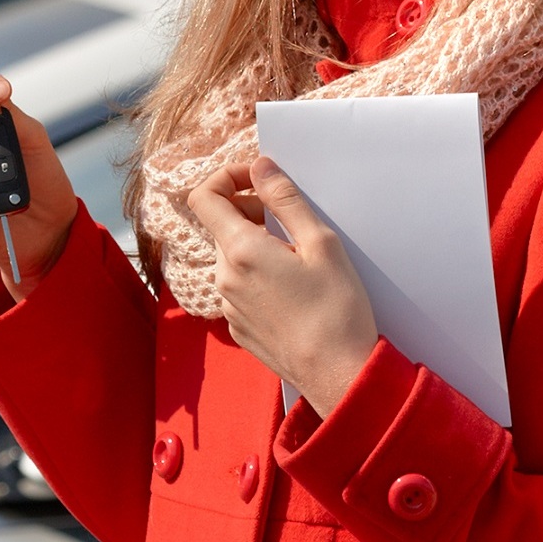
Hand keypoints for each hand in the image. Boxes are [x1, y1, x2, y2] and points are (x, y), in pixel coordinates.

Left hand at [185, 157, 378, 415]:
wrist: (338, 375)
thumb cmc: (336, 309)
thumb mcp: (320, 242)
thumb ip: (285, 199)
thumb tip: (260, 166)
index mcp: (240, 251)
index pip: (204, 196)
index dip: (227, 177)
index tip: (258, 180)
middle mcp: (224, 278)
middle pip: (221, 226)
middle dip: (249, 211)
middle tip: (290, 219)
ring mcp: (228, 307)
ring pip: (231, 258)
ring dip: (256, 245)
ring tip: (297, 258)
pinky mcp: (239, 328)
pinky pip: (239, 288)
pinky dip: (258, 275)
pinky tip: (293, 289)